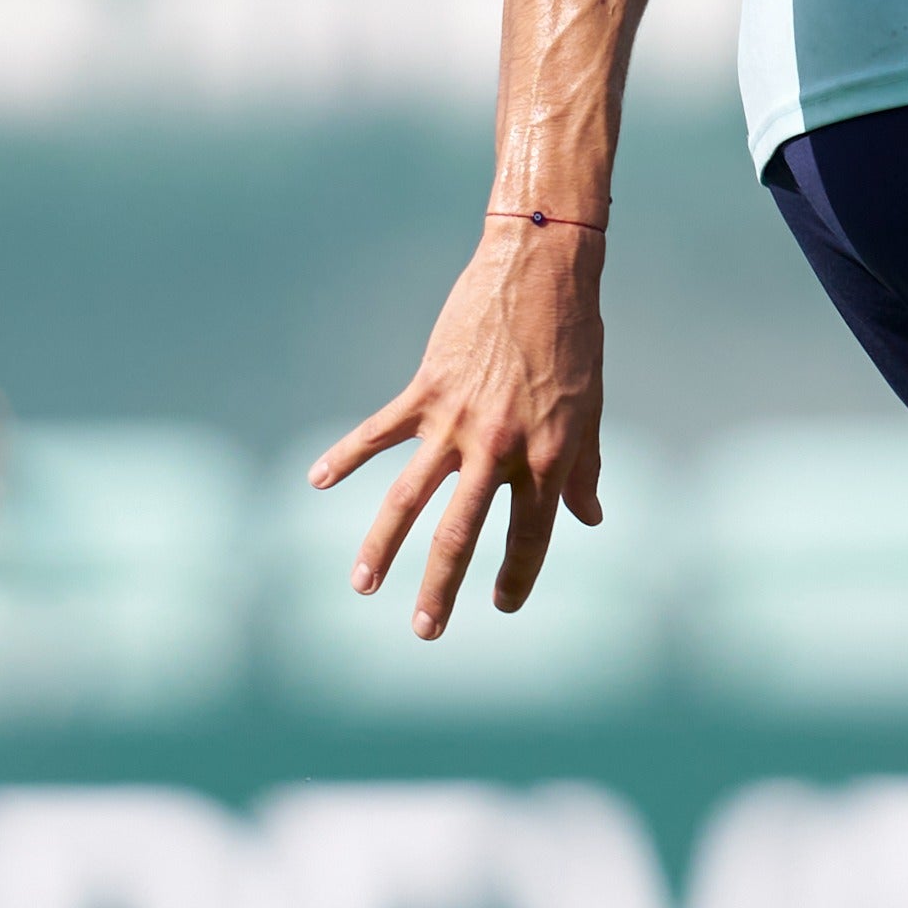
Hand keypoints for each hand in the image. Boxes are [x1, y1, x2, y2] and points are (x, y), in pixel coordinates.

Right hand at [310, 226, 607, 637]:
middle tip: (425, 631)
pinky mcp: (426, 390)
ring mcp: (457, 421)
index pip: (530, 534)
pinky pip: (378, 432)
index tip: (502, 606)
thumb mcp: (590, 412)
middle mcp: (500, 448)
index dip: (518, 575)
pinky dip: (345, 456)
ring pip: (409, 497)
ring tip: (361, 587)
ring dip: (382, 546)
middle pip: (461, 533)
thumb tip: (591, 519)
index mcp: (547, 457)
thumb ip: (583, 471)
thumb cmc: (575, 346)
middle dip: (441, 586)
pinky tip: (316, 482)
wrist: (542, 276)